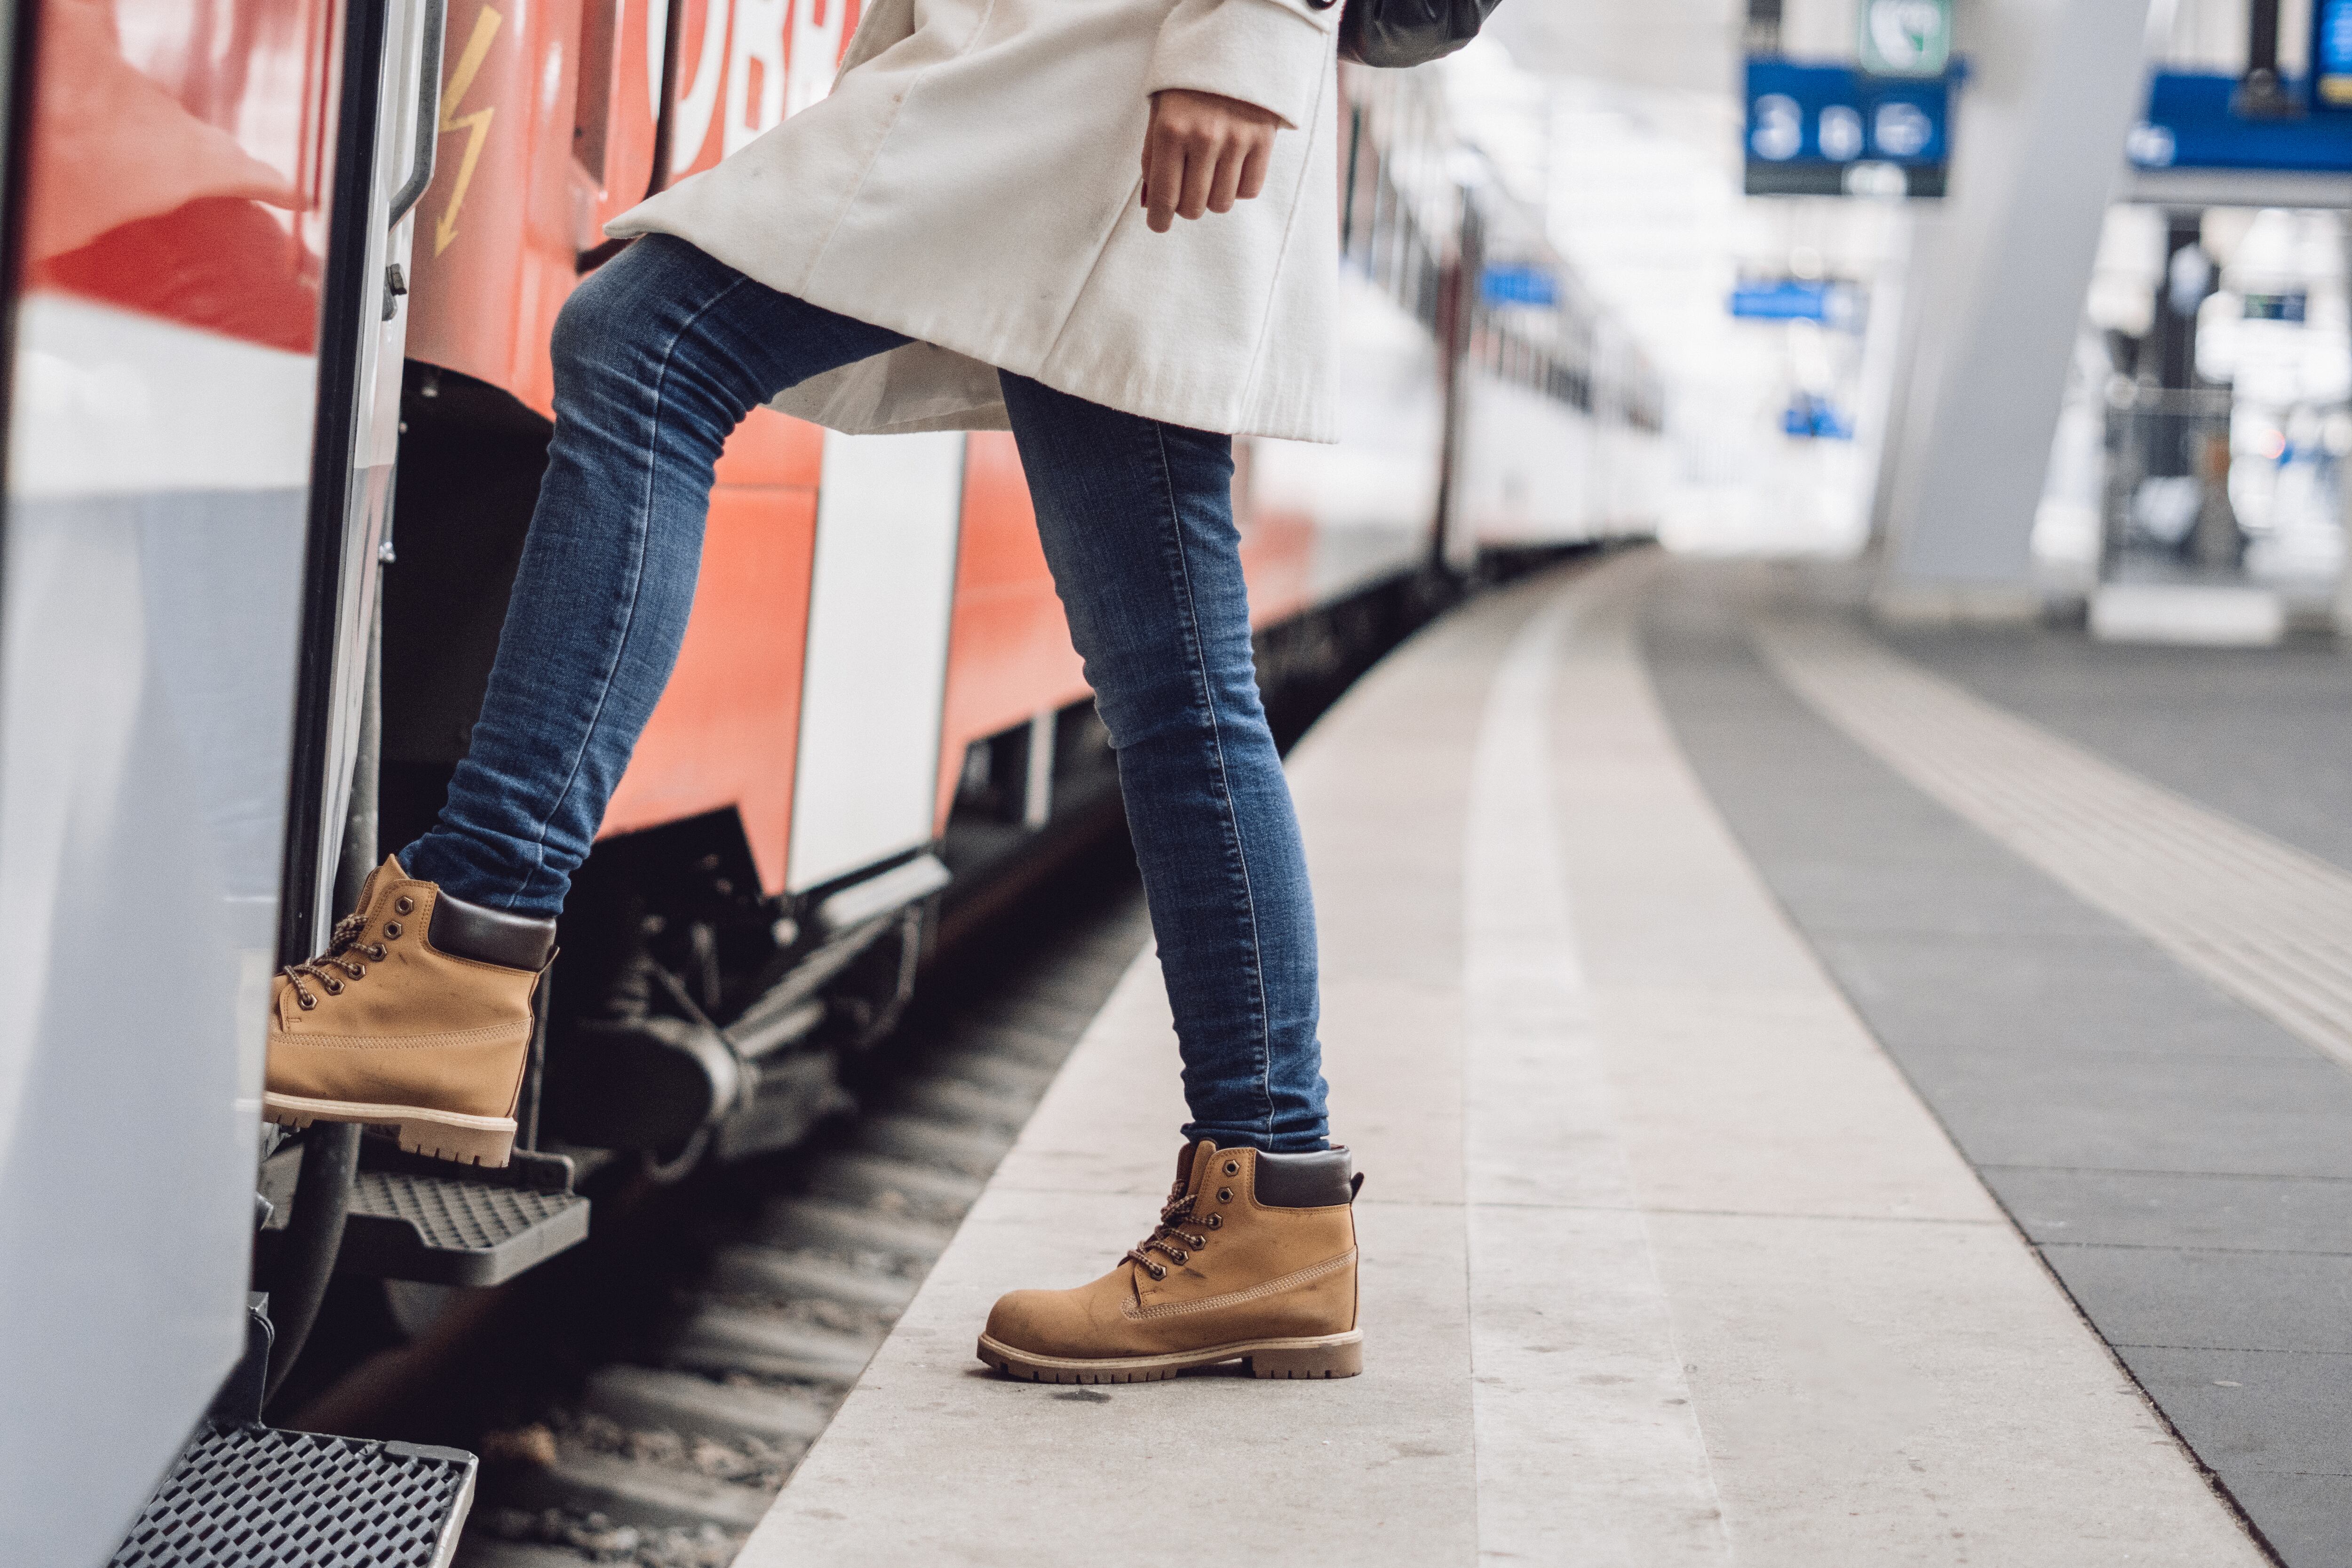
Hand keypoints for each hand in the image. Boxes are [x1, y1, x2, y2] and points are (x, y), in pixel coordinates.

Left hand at [1141, 89, 1280, 233]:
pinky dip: (1238, 186)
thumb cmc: (1188, 83)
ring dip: (1212, 196)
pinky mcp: (1263, 140)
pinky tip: (1232, 165)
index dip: (1160, 219)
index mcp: (1170, 130)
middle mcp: (1204, 138)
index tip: (1160, 223)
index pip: (1164, 197)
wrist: (1235, 45)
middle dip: (1186, 205)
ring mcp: (1236, 140)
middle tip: (1186, 188)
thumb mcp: (1159, 112)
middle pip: (1194, 208)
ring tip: (1210, 173)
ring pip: (1222, 203)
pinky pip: (1249, 190)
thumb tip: (1152, 204)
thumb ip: (1153, 158)